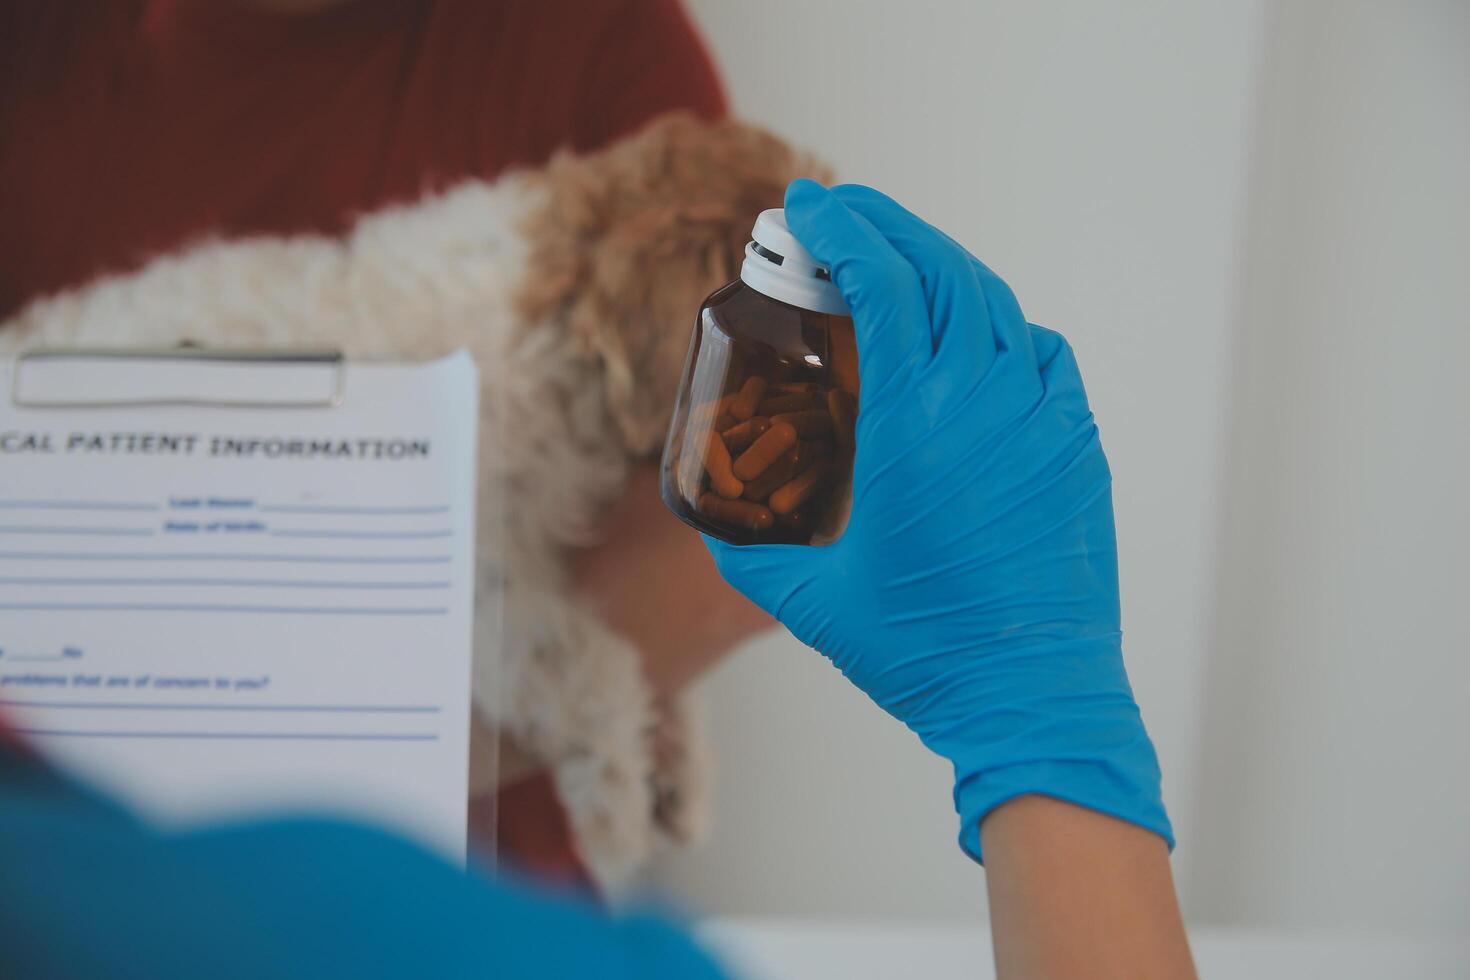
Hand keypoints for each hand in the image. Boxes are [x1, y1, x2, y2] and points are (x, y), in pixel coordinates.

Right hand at [705, 181, 1170, 859]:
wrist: (1033, 698)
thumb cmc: (924, 652)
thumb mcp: (816, 605)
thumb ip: (751, 561)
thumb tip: (712, 533)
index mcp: (914, 423)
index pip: (884, 284)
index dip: (843, 230)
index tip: (808, 204)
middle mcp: (985, 402)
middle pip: (939, 271)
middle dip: (886, 226)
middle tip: (842, 212)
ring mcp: (1041, 420)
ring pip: (994, 304)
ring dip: (939, 267)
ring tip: (897, 260)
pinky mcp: (1076, 448)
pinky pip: (1042, 356)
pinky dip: (1001, 326)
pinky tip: (974, 336)